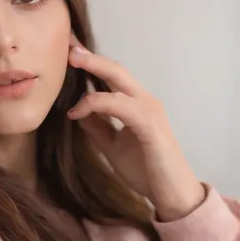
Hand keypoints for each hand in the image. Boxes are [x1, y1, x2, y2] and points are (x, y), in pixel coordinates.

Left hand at [67, 36, 205, 221]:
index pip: (112, 76)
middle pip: (116, 69)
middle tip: (67, 44)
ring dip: (94, 67)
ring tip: (71, 61)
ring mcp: (150, 111)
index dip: (91, 63)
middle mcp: (146, 101)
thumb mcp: (113, 145)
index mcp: (137, 105)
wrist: (172, 195)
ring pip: (120, 79)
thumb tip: (77, 111)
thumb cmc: (147, 170)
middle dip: (91, 56)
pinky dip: (96, 104)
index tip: (69, 51)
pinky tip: (77, 112)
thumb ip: (98, 127)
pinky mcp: (150, 125)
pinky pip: (120, 105)